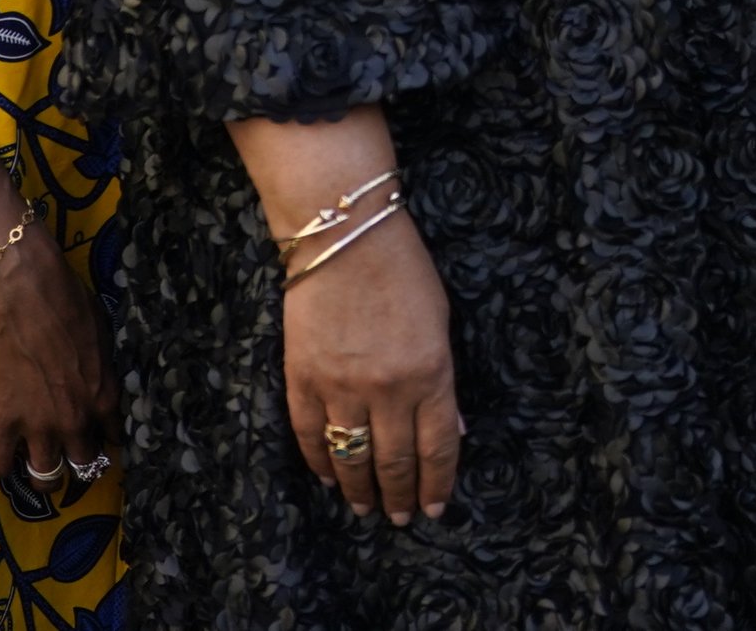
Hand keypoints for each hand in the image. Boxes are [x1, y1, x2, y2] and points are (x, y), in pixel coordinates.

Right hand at [0, 223, 119, 491]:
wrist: (22, 292)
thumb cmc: (67, 301)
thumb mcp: (102, 337)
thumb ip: (101, 370)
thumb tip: (97, 379)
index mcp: (105, 397)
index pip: (114, 438)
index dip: (104, 441)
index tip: (96, 440)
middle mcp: (76, 421)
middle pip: (83, 465)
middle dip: (78, 464)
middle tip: (67, 457)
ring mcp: (38, 427)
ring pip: (45, 477)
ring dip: (42, 475)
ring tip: (35, 467)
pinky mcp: (1, 423)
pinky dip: (1, 468)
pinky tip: (2, 460)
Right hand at [283, 214, 460, 524]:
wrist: (344, 235)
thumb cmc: (404, 270)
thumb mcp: (441, 323)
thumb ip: (444, 382)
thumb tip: (452, 430)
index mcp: (431, 373)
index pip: (438, 446)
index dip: (437, 484)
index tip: (434, 509)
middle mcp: (389, 389)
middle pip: (396, 461)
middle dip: (399, 496)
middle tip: (398, 519)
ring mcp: (342, 387)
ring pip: (352, 457)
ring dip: (360, 490)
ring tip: (365, 509)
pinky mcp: (303, 379)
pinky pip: (310, 435)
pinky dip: (319, 463)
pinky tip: (328, 479)